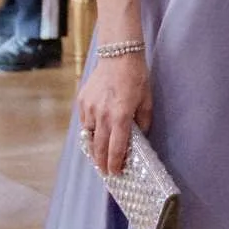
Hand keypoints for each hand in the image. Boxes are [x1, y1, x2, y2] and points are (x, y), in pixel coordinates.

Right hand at [78, 53, 153, 174]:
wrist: (119, 55)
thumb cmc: (136, 77)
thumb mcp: (146, 100)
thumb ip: (143, 121)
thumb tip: (140, 136)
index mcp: (120, 116)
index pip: (116, 148)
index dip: (115, 164)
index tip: (116, 173)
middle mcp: (102, 115)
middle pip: (99, 147)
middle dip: (102, 162)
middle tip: (105, 171)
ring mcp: (90, 108)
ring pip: (89, 136)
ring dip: (93, 148)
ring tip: (98, 157)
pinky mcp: (82, 101)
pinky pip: (84, 122)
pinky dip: (89, 130)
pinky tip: (94, 134)